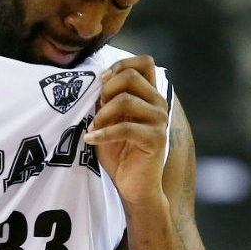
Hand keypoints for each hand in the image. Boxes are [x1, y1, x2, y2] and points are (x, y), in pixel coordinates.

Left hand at [84, 56, 168, 206]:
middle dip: (107, 90)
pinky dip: (103, 132)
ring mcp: (159, 120)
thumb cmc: (120, 154)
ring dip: (102, 113)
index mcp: (150, 96)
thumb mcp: (109, 121)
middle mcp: (158, 104)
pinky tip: (91, 139)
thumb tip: (97, 82)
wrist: (134, 187)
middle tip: (97, 110)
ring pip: (126, 100)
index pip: (145, 62)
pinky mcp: (155, 139)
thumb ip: (107, 100)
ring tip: (93, 128)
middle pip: (131, 76)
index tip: (102, 80)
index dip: (121, 64)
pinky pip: (125, 127)